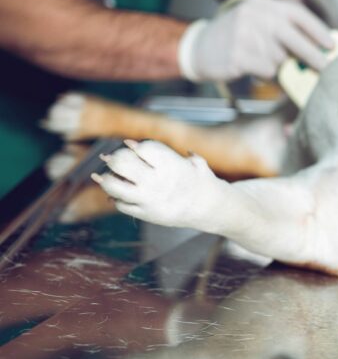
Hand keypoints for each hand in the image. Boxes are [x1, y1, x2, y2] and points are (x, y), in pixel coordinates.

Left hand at [93, 140, 224, 227]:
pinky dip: (116, 198)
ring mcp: (150, 199)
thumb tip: (134, 144)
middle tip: (115, 158)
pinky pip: (120, 204)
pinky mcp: (145, 214)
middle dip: (115, 158)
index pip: (141, 148)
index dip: (134, 146)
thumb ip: (168, 152)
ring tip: (108, 176)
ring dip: (107, 178)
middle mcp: (158, 181)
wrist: (209, 209)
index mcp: (171, 165)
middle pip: (122, 162)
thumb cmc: (200, 181)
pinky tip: (119, 194)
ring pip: (114, 185)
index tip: (132, 146)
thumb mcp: (193, 161)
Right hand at [177, 0, 333, 81]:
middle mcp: (253, 16)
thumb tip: (320, 47)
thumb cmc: (238, 38)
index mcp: (262, 4)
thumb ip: (285, 30)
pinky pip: (266, 71)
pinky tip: (255, 70)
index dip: (317, 30)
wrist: (199, 48)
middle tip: (325, 68)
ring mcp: (243, 35)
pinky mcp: (237, 55)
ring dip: (279, 66)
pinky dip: (267, 75)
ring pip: (279, 58)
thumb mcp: (258, 23)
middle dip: (312, 54)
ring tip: (264, 62)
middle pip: (292, 37)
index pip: (297, 13)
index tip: (331, 44)